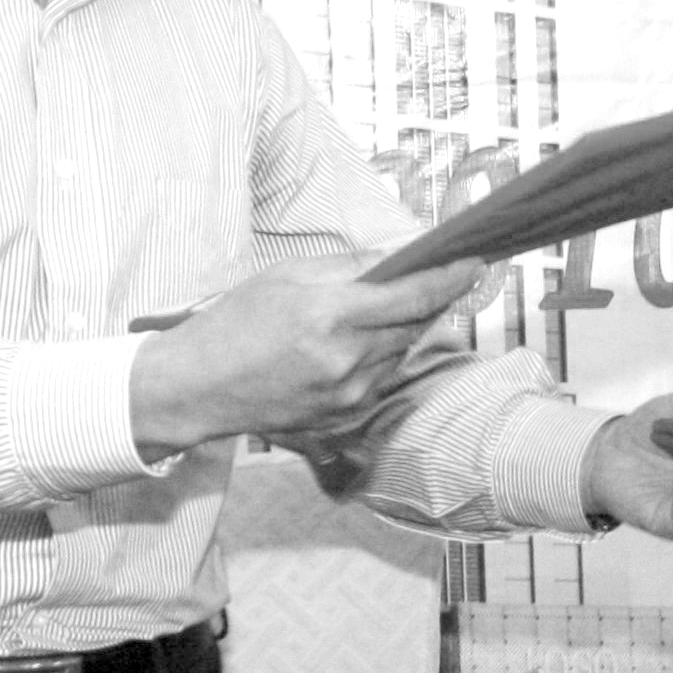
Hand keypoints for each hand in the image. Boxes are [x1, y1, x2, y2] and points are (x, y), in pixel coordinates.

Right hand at [128, 256, 482, 456]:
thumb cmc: (235, 323)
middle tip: (435, 277)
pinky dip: (379, 356)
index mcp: (330, 316)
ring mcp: (346, 394)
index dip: (451, 278)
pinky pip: (380, 377)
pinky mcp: (342, 416)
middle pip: (414, 324)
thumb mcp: (288, 276)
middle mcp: (346, 359)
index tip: (475, 262)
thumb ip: (349, 267)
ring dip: (401, 329)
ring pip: (400, 353)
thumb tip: (400, 256)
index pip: (414, 296)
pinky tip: (354, 344)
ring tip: (376, 311)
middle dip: (428, 300)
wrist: (197, 387)